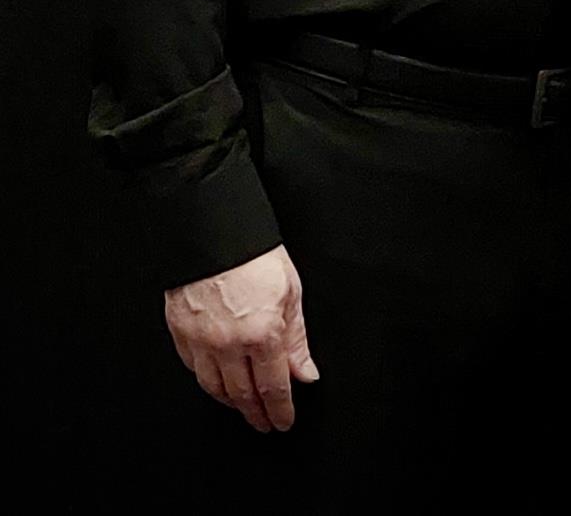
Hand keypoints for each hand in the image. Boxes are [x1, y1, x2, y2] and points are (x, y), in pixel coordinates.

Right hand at [164, 245, 318, 432]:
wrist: (212, 230)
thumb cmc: (254, 253)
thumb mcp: (290, 291)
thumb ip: (297, 338)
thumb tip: (305, 372)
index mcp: (262, 333)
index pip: (273, 388)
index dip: (281, 410)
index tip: (284, 421)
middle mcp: (229, 344)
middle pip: (243, 396)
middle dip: (257, 415)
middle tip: (266, 424)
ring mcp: (201, 342)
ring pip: (216, 389)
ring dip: (232, 404)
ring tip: (244, 408)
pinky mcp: (181, 334)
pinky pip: (194, 371)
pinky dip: (208, 383)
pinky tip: (218, 384)